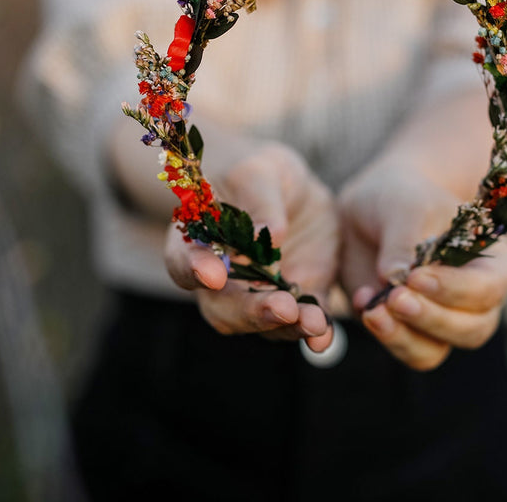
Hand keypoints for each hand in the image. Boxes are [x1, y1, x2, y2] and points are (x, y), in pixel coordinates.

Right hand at [165, 143, 337, 351]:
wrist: (294, 190)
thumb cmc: (259, 173)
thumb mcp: (259, 171)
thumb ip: (260, 201)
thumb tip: (268, 236)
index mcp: (197, 243)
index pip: (182, 262)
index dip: (194, 271)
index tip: (212, 275)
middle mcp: (222, 281)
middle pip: (224, 308)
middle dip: (251, 311)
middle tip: (281, 307)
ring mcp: (260, 295)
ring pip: (265, 323)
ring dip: (287, 327)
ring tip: (312, 322)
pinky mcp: (297, 300)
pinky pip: (301, 323)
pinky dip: (314, 332)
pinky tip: (324, 335)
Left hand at [340, 163, 506, 369]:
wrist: (370, 211)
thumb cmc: (401, 199)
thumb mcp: (405, 206)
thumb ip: (404, 241)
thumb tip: (394, 278)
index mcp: (490, 262)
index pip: (489, 288)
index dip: (455, 289)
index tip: (416, 277)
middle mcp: (473, 299)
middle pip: (471, 329)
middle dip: (431, 318)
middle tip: (394, 297)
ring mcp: (441, 320)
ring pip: (435, 351)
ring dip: (403, 337)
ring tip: (372, 309)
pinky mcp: (407, 331)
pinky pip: (405, 350)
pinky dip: (384, 335)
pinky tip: (362, 302)